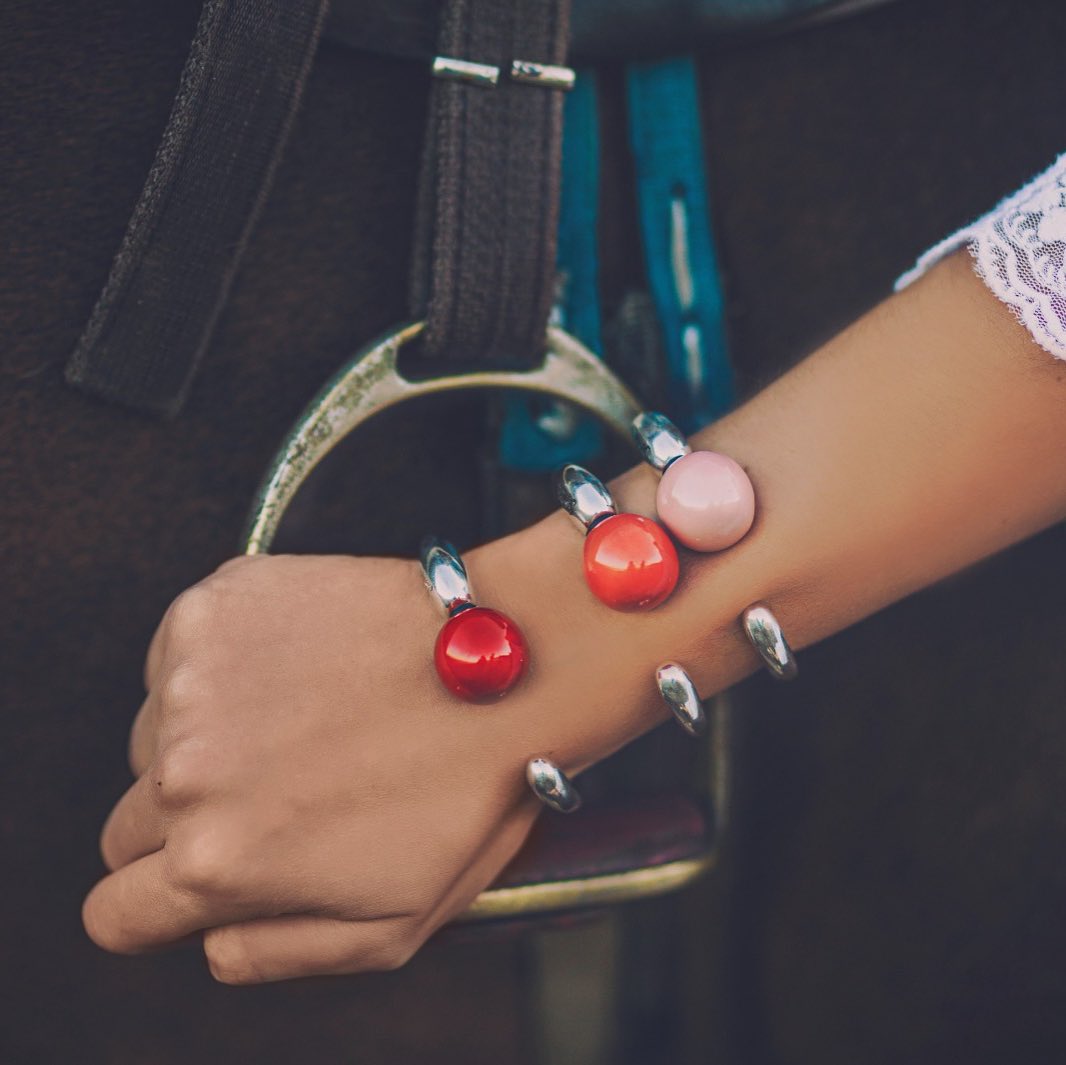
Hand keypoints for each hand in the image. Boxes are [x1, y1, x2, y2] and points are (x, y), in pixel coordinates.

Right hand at [83, 554, 542, 982]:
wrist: (506, 662)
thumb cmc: (466, 789)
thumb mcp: (389, 926)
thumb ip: (275, 954)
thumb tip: (210, 943)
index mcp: (216, 863)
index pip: (113, 912)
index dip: (153, 903)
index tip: (190, 874)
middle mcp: (183, 774)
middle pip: (126, 823)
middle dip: (186, 820)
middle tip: (274, 788)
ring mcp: (191, 682)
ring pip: (153, 735)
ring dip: (205, 735)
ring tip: (303, 716)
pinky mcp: (211, 608)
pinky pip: (177, 658)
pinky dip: (221, 665)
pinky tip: (299, 665)